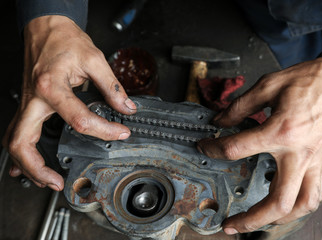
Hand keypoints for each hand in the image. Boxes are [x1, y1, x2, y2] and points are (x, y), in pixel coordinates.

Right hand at [2, 16, 135, 190]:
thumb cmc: (65, 39)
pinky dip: (22, 151)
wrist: (46, 28)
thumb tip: (126, 107)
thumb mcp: (95, 59)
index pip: (80, 120)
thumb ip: (112, 86)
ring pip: (15, 142)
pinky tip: (28, 163)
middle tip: (59, 182)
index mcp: (51, 87)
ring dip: (28, 165)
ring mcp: (27, 104)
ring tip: (46, 179)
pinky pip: (17, 133)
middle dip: (39, 168)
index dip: (105, 131)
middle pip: (24, 143)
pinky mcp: (28, 105)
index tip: (121, 133)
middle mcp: (34, 100)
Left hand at [197, 57, 321, 233]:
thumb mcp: (268, 85)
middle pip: (277, 201)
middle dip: (250, 219)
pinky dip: (298, 206)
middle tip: (230, 224)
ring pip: (300, 206)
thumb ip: (240, 106)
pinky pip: (314, 194)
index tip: (205, 147)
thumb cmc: (311, 80)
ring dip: (276, 219)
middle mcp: (299, 153)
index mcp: (281, 131)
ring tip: (257, 221)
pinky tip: (285, 205)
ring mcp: (315, 162)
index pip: (236, 150)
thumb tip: (220, 120)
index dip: (213, 149)